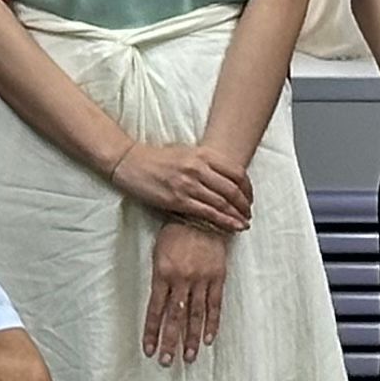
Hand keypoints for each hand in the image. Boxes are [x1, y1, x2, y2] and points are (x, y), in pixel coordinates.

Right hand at [105, 138, 254, 232]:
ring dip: (237, 216)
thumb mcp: (185, 153)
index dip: (248, 188)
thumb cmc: (157, 159)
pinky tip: (231, 227)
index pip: (236, 172)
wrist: (130, 162)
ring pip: (223, 203)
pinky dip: (223, 221)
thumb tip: (225, 179)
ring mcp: (188, 184)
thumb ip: (206, 163)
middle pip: (233, 189)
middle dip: (245, 205)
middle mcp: (197, 168)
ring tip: (243, 224)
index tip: (250, 198)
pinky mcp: (178, 200)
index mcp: (202, 154)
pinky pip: (207, 213)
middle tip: (248, 214)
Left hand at [143, 219, 231, 367]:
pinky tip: (207, 340)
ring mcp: (201, 280)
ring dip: (190, 339)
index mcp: (162, 274)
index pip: (155, 310)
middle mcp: (181, 280)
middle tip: (166, 362)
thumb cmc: (174, 232)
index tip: (149, 349)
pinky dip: (211, 324)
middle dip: (170, 341)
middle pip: (174, 317)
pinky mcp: (217, 277)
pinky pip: (214, 305)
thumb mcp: (158, 252)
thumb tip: (157, 305)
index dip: (152, 331)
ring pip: (194, 315)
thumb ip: (159, 279)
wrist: (200, 215)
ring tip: (187, 358)